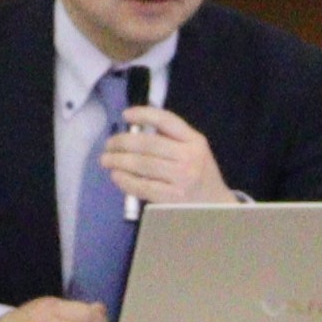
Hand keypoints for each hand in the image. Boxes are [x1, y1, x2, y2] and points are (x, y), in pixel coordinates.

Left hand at [99, 105, 232, 207]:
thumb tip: (134, 130)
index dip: (144, 114)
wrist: (216, 206)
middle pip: (149, 144)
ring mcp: (182, 179)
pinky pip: (143, 186)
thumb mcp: (194, 151)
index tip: (126, 115)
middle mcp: (190, 157)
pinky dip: (125, 180)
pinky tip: (116, 176)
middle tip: (108, 144)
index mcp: (195, 141)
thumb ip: (171, 139)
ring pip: (143, 165)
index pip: (167, 121)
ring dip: (119, 161)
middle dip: (123, 142)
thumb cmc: (199, 175)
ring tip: (106, 160)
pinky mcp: (172, 199)